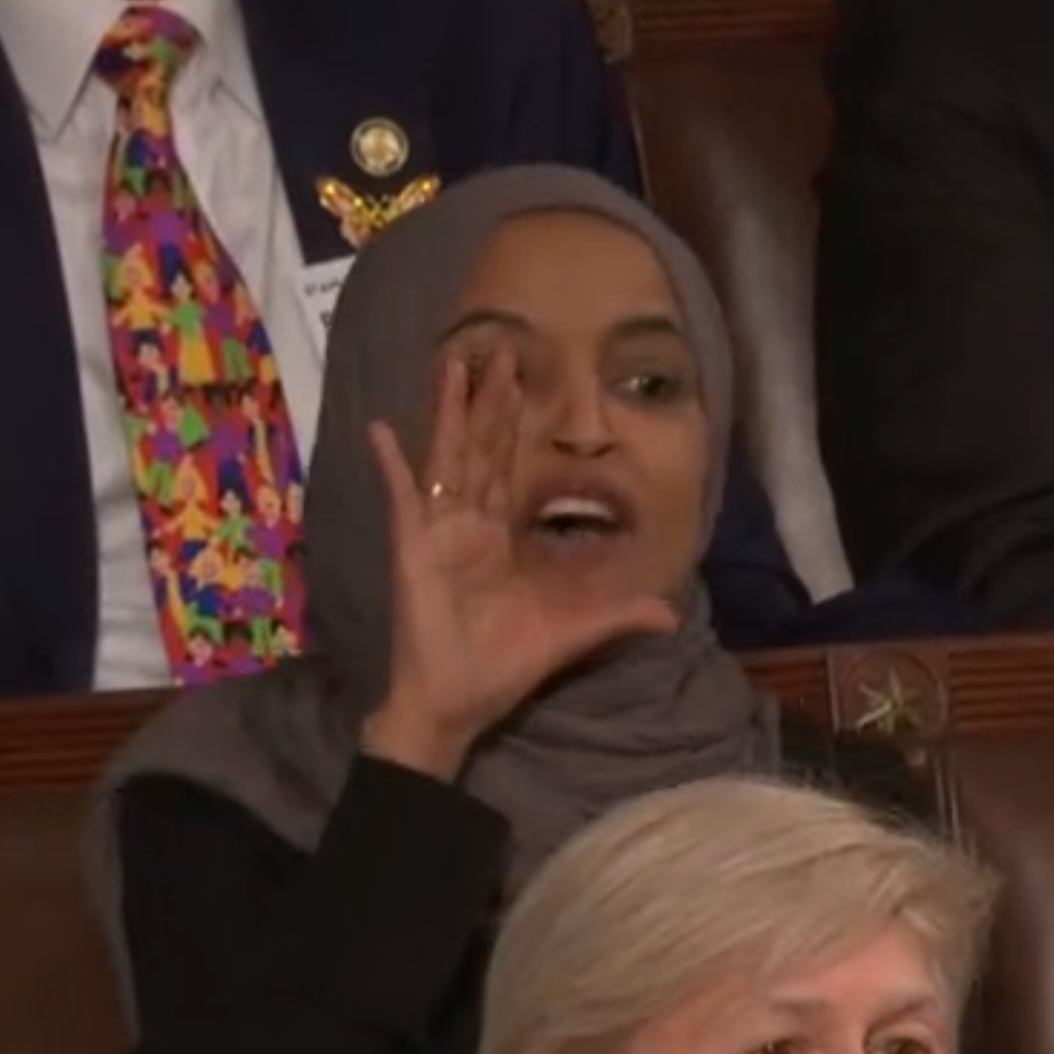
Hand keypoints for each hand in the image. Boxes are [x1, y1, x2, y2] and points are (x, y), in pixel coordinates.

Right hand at [361, 349, 676, 778]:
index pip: (513, 468)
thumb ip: (617, 616)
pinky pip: (402, 497)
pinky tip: (381, 428)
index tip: (531, 380)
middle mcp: (470, 524)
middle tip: (499, 349)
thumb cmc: (504, 666)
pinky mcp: (412, 547)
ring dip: (449, 413)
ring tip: (451, 365)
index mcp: (502, 537)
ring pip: (448, 458)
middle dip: (491, 402)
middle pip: (482, 449)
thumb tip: (672, 615)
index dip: (521, 426)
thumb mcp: (572, 633)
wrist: (455, 703)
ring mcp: (438, 532)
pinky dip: (391, 464)